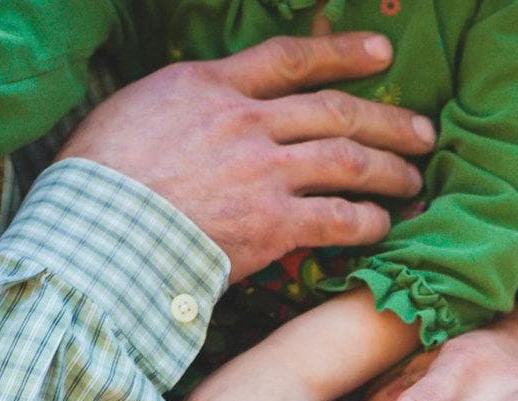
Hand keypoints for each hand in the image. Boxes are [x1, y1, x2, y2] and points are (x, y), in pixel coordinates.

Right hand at [62, 37, 435, 280]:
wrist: (95, 231)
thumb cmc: (97, 179)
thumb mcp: (134, 112)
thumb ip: (182, 106)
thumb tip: (196, 110)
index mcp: (209, 86)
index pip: (289, 58)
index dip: (341, 51)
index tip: (380, 53)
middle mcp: (245, 121)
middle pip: (335, 110)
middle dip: (387, 120)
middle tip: (422, 129)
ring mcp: (263, 172)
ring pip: (348, 160)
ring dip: (389, 170)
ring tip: (414, 180)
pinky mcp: (273, 224)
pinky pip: (338, 218)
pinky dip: (367, 222)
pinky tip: (383, 226)